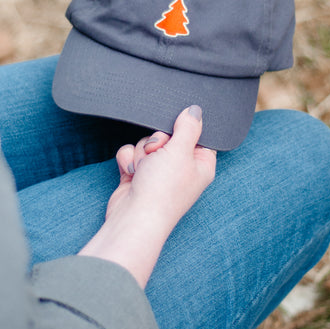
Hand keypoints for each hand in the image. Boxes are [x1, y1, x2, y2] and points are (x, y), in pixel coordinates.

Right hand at [107, 105, 215, 232]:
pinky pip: (132, 153)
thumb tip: (195, 110)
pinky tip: (132, 173)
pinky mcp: (138, 175)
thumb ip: (188, 127)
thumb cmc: (162, 190)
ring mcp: (158, 172)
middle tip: (157, 152)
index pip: (198, 136)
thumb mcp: (181, 151)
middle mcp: (181, 168)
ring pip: (147, 143)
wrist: (134, 218)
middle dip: (157, 141)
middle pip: (168, 136)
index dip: (186, 129)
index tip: (177, 129)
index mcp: (200, 164)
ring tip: (144, 169)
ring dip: (141, 152)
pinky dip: (129, 160)